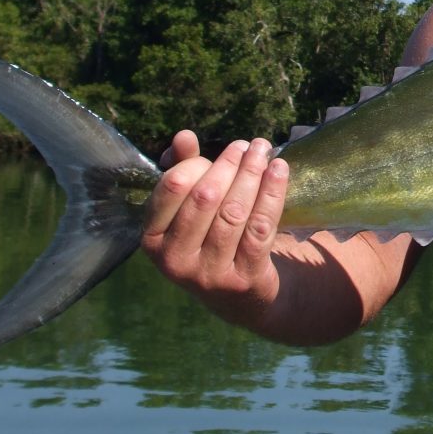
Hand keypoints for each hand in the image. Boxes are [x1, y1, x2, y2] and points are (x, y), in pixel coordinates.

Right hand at [141, 130, 289, 324]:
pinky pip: (260, 227)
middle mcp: (175, 260)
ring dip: (253, 173)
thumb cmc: (209, 239)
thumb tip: (183, 137)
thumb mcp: (190, 208)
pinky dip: (273, 193)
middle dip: (231, 164)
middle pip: (206, 197)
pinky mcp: (243, 278)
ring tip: (264, 150)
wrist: (239, 296)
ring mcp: (209, 273)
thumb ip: (183, 170)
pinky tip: (280, 169)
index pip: (173, 187)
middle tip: (250, 145)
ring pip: (234, 211)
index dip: (199, 163)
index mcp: (152, 239)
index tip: (220, 153)